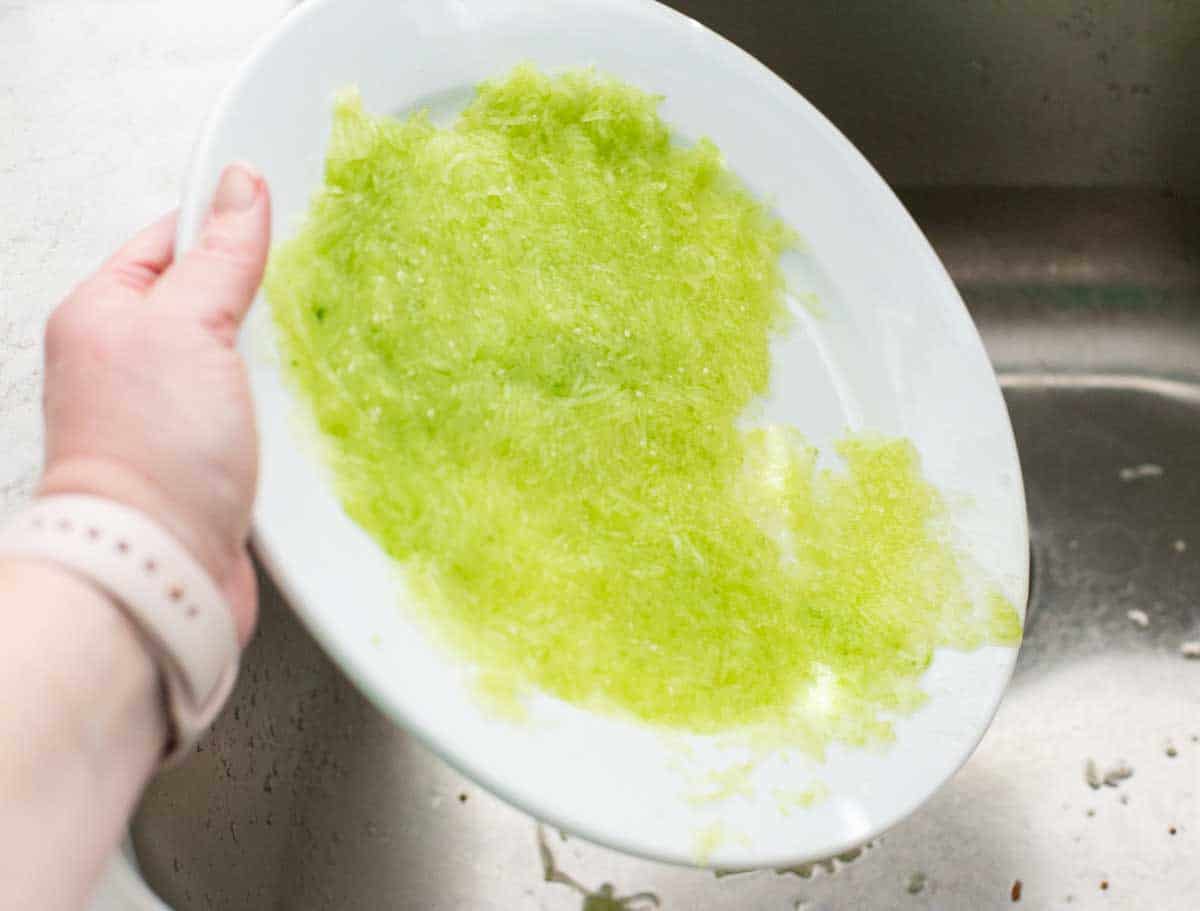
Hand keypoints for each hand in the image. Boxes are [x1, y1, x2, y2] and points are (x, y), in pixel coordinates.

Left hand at [39, 164, 270, 643]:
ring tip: (312, 349)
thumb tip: (240, 184)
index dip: (225, 225)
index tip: (281, 217)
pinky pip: (252, 410)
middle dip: (259, 296)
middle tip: (307, 288)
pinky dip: (281, 404)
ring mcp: (168, 413)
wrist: (160, 566)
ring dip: (276, 357)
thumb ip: (219, 256)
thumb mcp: (188, 326)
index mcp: (102, 314)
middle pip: (208, 300)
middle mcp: (128, 362)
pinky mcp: (206, 459)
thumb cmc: (154, 451)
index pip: (169, 239)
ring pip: (236, 359)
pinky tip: (307, 404)